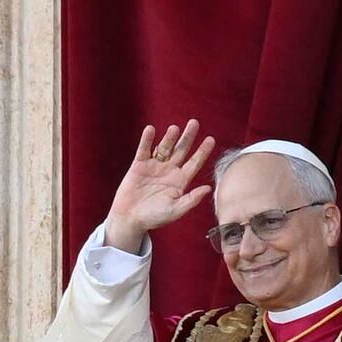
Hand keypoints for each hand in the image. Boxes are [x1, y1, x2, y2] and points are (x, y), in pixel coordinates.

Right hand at [105, 119, 216, 246]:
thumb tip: (208, 189)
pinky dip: (147, 140)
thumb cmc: (154, 217)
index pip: (194, 163)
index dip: (202, 152)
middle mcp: (169, 171)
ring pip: (164, 148)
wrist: (130, 218)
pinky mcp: (139, 165)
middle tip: (194, 123)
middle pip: (181, 150)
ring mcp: (154, 166)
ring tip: (174, 129)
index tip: (210, 139)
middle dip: (188, 137)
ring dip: (169, 138)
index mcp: (180, 181)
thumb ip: (191, 199)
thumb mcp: (175, 210)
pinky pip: (144, 150)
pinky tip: (150, 130)